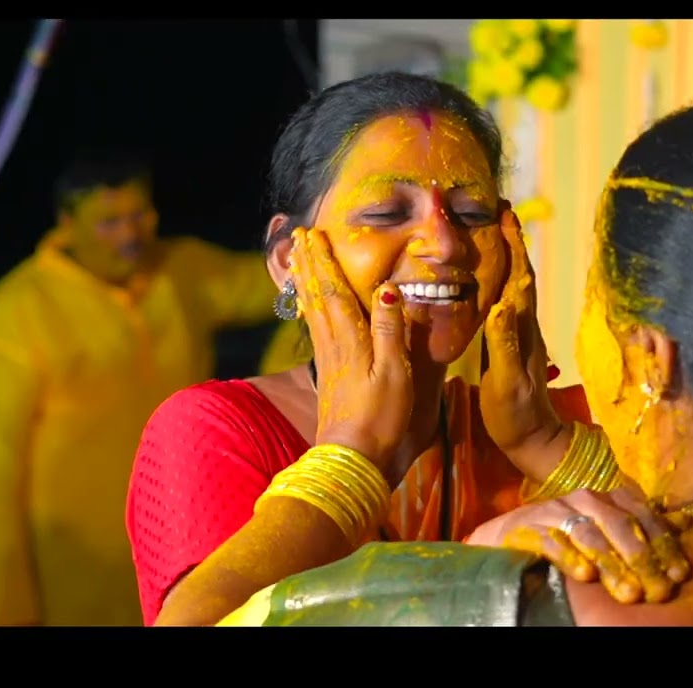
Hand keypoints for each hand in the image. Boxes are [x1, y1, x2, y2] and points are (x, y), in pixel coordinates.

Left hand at [290, 227, 412, 478]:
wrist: (354, 458)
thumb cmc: (380, 418)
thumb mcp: (394, 373)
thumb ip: (390, 330)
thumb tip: (388, 288)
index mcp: (349, 340)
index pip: (333, 291)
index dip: (324, 261)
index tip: (313, 234)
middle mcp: (333, 345)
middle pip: (317, 296)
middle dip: (309, 265)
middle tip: (298, 237)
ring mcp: (329, 361)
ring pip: (312, 312)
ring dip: (306, 282)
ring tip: (299, 261)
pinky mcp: (329, 375)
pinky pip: (316, 330)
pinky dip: (310, 310)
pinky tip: (310, 307)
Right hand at [467, 486, 690, 603]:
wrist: (511, 533)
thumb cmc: (566, 533)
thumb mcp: (605, 526)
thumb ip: (640, 524)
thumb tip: (685, 523)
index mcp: (607, 496)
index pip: (643, 516)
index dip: (664, 544)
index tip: (680, 574)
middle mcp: (584, 498)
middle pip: (620, 526)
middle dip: (642, 560)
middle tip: (657, 591)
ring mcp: (556, 510)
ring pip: (590, 535)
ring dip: (612, 566)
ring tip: (629, 593)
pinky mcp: (530, 526)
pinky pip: (553, 542)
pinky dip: (570, 557)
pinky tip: (585, 576)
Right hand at [479, 209, 563, 453]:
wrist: (534, 441)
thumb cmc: (516, 415)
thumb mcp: (505, 382)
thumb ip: (502, 344)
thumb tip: (500, 304)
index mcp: (521, 327)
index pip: (518, 275)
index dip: (512, 243)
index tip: (504, 211)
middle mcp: (523, 324)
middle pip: (519, 271)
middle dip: (511, 239)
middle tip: (498, 208)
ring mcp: (519, 333)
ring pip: (514, 283)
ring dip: (506, 254)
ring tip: (493, 230)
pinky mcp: (511, 343)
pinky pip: (504, 299)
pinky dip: (498, 279)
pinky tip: (487, 277)